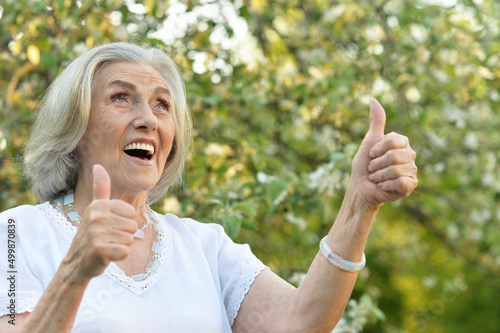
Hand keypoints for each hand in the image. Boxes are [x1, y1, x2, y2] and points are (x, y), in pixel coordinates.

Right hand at [64, 164, 136, 279]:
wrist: (76, 263)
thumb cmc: (91, 234)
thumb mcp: (95, 209)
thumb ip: (100, 188)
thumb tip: (98, 166)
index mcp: (98, 205)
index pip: (130, 212)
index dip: (124, 222)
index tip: (109, 227)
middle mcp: (96, 217)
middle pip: (133, 226)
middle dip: (123, 236)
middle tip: (108, 239)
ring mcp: (96, 234)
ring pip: (130, 239)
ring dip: (121, 246)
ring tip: (107, 246)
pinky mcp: (100, 250)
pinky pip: (125, 252)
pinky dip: (119, 256)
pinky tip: (107, 256)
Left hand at [349, 98, 417, 208]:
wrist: (362, 186)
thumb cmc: (365, 163)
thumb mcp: (369, 140)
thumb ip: (376, 121)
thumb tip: (372, 99)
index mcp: (402, 143)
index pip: (393, 140)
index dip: (378, 149)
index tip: (371, 155)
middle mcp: (410, 155)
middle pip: (394, 156)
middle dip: (377, 164)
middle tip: (372, 169)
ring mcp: (412, 170)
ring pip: (396, 170)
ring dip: (380, 176)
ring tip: (376, 178)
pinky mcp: (411, 185)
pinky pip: (402, 182)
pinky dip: (387, 184)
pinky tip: (383, 185)